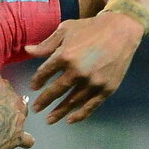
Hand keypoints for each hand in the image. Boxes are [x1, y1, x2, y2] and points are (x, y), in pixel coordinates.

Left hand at [25, 12, 143, 123]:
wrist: (121, 30)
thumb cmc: (91, 28)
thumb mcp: (66, 29)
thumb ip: (47, 44)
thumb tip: (27, 50)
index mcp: (65, 55)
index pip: (45, 73)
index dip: (37, 82)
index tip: (33, 88)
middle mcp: (78, 72)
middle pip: (56, 91)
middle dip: (44, 101)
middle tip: (36, 109)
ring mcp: (93, 82)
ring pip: (72, 102)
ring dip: (59, 112)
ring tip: (49, 119)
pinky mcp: (106, 89)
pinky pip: (90, 106)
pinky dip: (80, 115)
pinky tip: (70, 120)